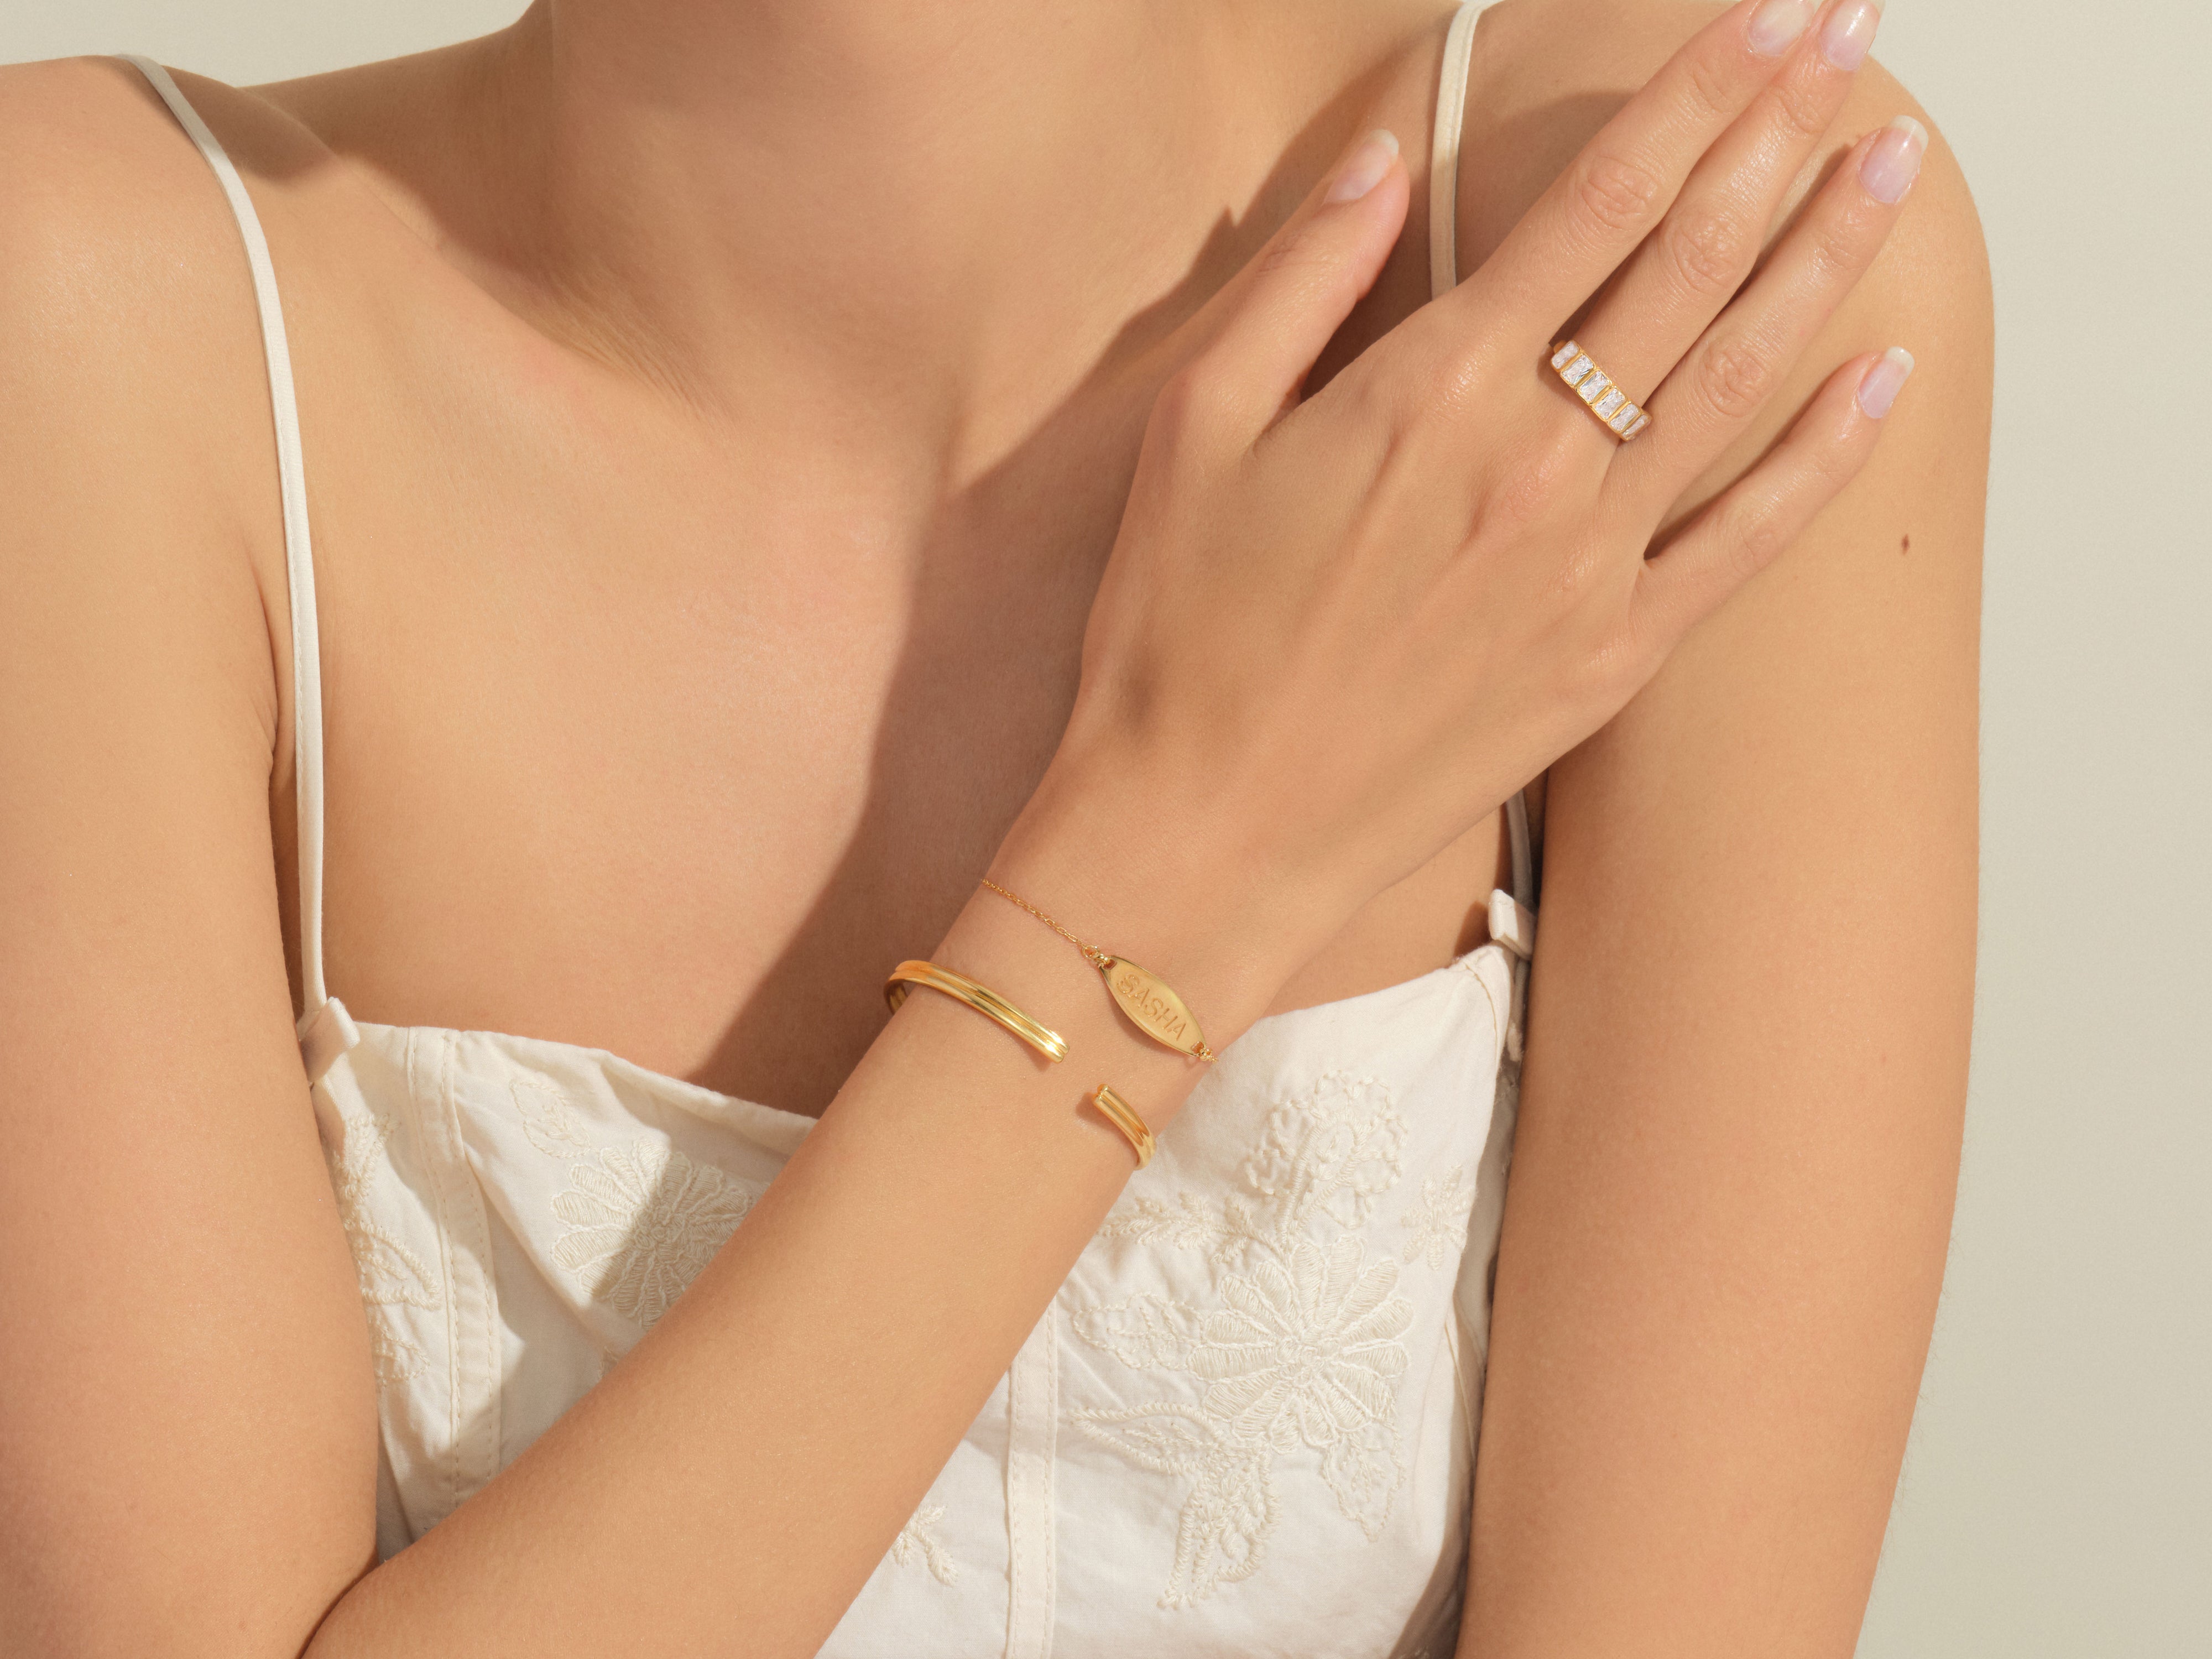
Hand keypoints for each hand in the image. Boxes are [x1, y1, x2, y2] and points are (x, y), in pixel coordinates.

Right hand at [1014, 0, 1922, 977]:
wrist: (1201, 830)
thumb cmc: (1176, 634)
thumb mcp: (1196, 427)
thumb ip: (1302, 279)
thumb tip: (1385, 161)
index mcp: (1429, 391)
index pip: (1598, 200)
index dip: (1696, 92)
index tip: (1766, 16)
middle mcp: (1531, 465)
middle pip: (1689, 263)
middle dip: (1778, 132)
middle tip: (1848, 34)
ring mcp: (1585, 565)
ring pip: (1738, 378)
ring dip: (1825, 255)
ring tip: (1892, 161)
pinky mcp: (1607, 657)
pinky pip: (1745, 541)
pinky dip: (1825, 456)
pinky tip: (1886, 377)